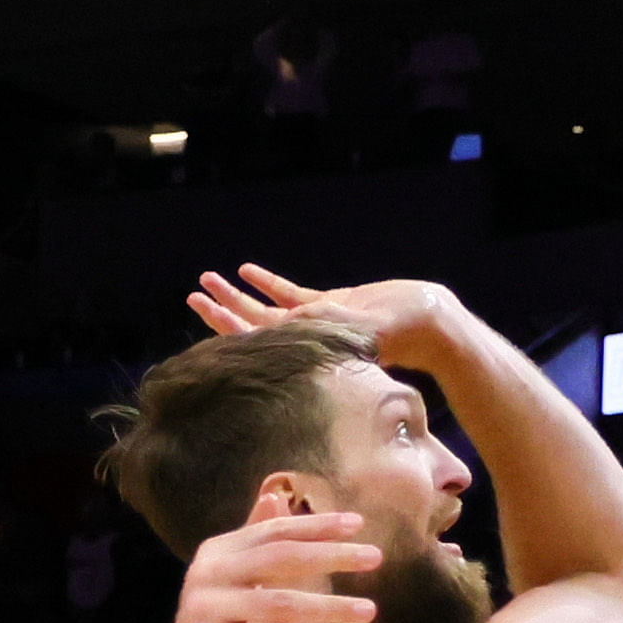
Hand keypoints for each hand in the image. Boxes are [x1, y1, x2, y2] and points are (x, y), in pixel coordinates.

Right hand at [155, 476, 377, 622]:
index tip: (358, 524)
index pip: (274, 531)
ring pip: (277, 604)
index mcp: (218, 551)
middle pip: (279, 558)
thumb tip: (275, 494)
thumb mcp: (235, 578)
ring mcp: (204, 610)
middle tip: (376, 558)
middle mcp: (208, 574)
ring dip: (327, 606)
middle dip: (331, 556)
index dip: (316, 525)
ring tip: (368, 610)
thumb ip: (254, 539)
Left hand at [184, 260, 464, 376]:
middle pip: (252, 324)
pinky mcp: (331, 308)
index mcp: (307, 351)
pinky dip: (269, 285)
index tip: (201, 306)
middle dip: (222, 308)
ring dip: (238, 294)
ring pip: (267, 309)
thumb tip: (276, 327)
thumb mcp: (352, 334)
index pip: (255, 338)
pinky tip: (247, 271)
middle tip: (194, 292)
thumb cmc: (397, 336)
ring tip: (210, 278)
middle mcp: (305, 340)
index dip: (225, 323)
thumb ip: (316, 328)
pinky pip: (291, 296)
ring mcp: (315, 324)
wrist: (428, 324)